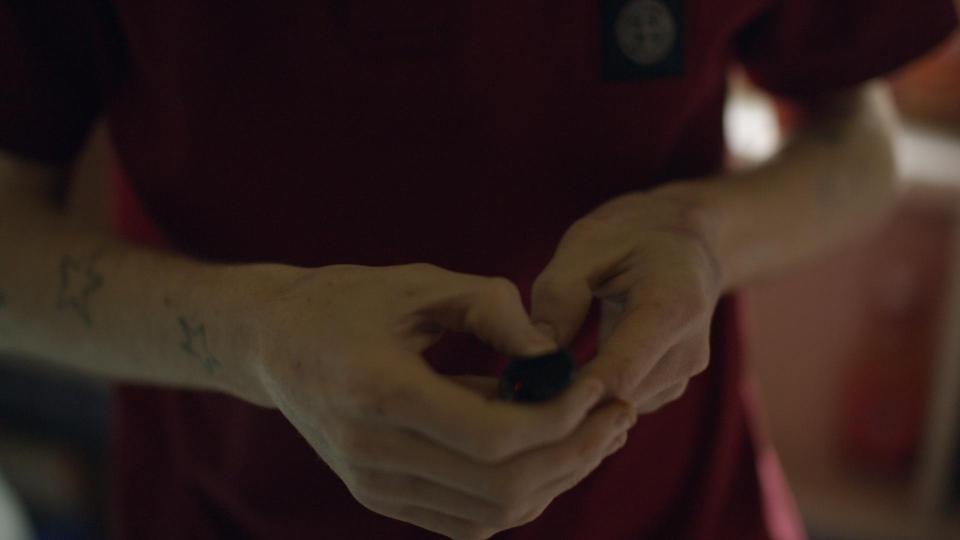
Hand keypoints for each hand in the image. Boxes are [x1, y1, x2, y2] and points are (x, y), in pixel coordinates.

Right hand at [240, 263, 636, 538]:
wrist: (276, 342)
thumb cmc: (351, 301)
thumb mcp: (423, 284)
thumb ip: (496, 311)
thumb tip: (557, 357)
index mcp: (380, 391)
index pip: (494, 438)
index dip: (561, 420)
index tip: (598, 386)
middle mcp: (372, 452)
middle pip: (501, 487)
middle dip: (576, 454)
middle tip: (618, 416)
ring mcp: (373, 484)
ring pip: (490, 512)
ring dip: (555, 480)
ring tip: (594, 435)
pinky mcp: (379, 496)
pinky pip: (465, 522)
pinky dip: (517, 499)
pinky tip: (547, 459)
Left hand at [531, 189, 721, 412]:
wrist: (686, 238)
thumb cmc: (631, 232)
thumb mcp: (587, 244)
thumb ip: (559, 297)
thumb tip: (535, 358)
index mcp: (672, 306)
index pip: (621, 374)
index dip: (570, 393)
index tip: (524, 392)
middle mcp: (688, 350)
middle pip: (618, 400)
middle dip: (566, 400)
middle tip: (514, 388)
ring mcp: (684, 373)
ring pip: (618, 410)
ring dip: (577, 402)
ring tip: (535, 379)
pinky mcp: (671, 386)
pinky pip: (624, 406)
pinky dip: (592, 399)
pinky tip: (563, 377)